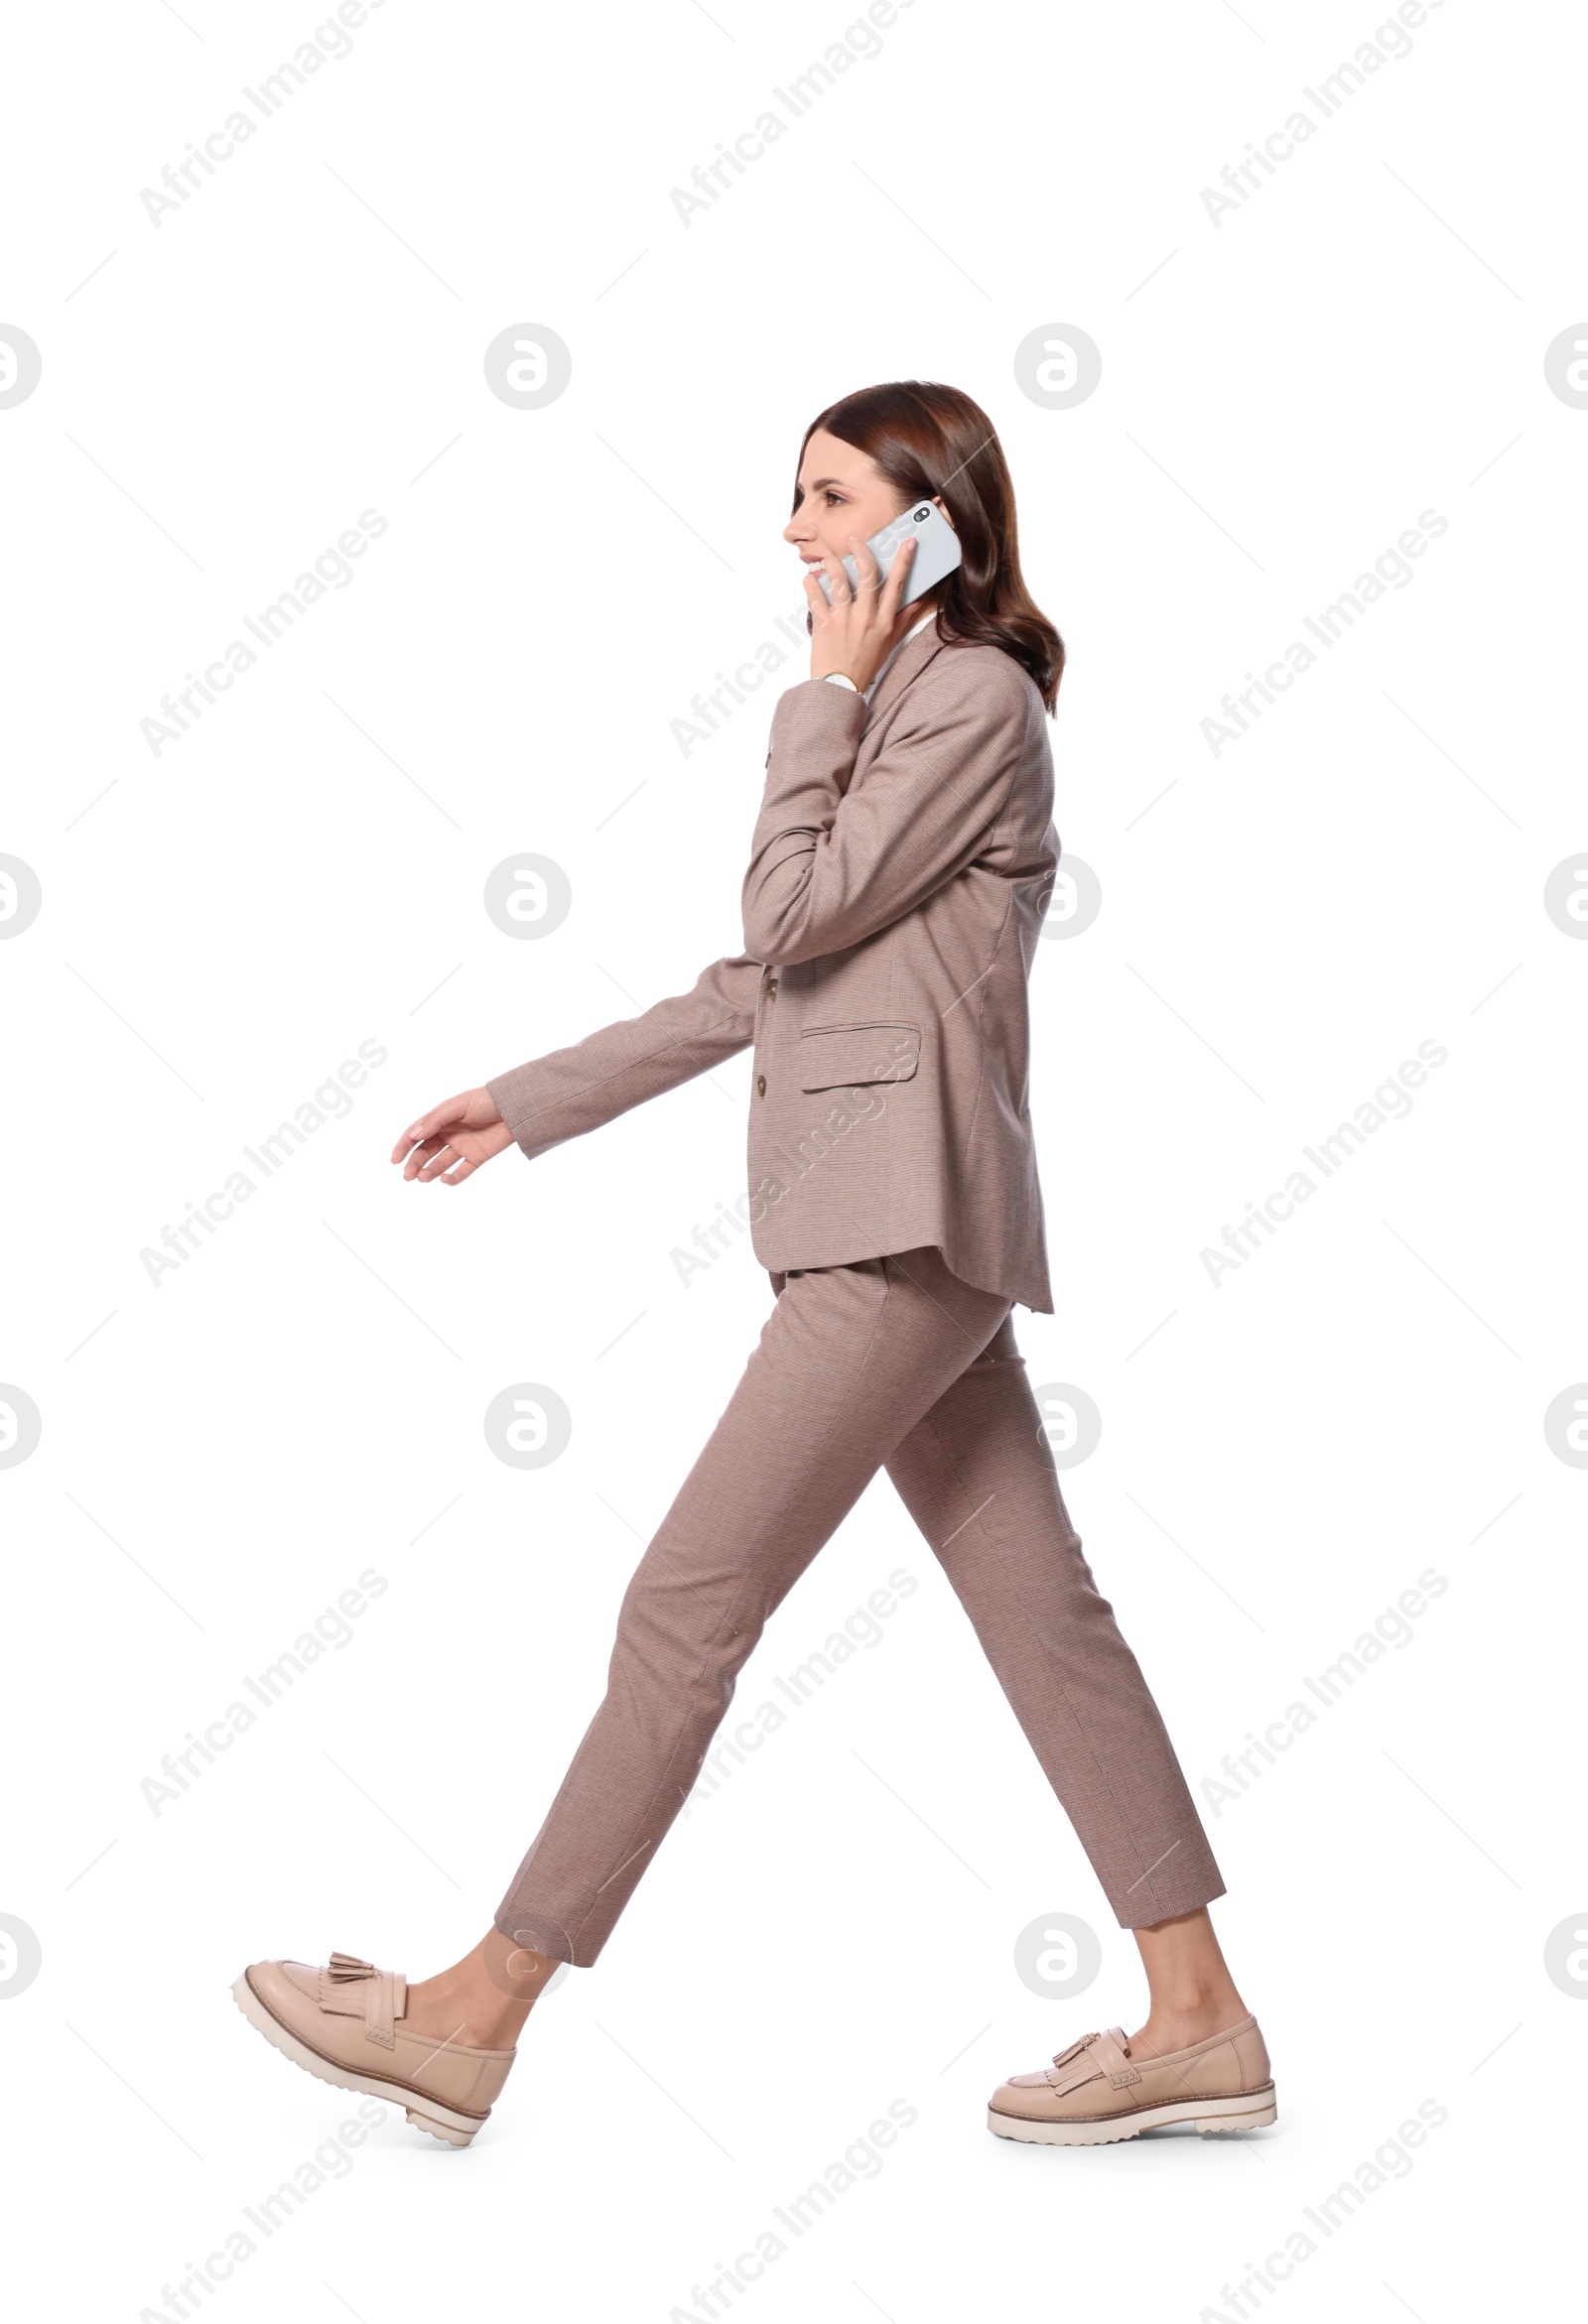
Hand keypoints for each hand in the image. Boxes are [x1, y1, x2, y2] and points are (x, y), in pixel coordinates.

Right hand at [391, 1088, 513, 1183]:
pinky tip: (445, 1180)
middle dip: (414, 1164)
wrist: (514, 1107)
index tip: (394, 1160)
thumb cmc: (484, 1101)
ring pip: (440, 1163)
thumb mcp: (457, 1106)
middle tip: (408, 1176)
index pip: (416, 1134)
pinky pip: (462, 1171)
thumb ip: (435, 1120)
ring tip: (423, 1178)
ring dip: (430, 1171)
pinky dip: (453, 1178)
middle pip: (426, 1151)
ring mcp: (462, 1146)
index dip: (404, 1146)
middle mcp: (449, 1134)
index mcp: (440, 1119)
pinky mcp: (477, 1157)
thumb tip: (414, 1135)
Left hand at [805, 529, 919, 693]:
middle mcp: (865, 617)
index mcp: (883, 621)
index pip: (897, 584)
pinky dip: (810, 584)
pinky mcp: (823, 624)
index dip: (904, 560)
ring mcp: (843, 619)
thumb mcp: (889, 644)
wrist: (839, 687)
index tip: (908, 542)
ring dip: (831, 562)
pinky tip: (809, 579)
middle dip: (860, 549)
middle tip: (852, 538)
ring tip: (827, 557)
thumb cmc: (863, 666)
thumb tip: (914, 602)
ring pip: (838, 579)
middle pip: (866, 573)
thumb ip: (901, 620)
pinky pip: (815, 597)